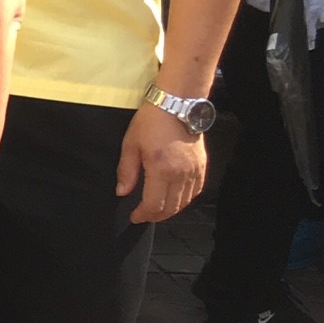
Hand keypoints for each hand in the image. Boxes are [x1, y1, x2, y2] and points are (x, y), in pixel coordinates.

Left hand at [117, 102, 206, 222]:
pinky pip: (195, 191)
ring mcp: (194, 171)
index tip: (135, 217)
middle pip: (171, 207)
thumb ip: (126, 171)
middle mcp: (181, 174)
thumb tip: (122, 192)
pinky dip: (185, 199)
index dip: (143, 215)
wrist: (177, 105)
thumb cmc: (152, 122)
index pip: (154, 204)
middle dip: (156, 216)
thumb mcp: (130, 144)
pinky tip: (175, 198)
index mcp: (161, 169)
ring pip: (185, 202)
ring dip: (171, 210)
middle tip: (144, 216)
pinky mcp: (202, 166)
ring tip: (157, 210)